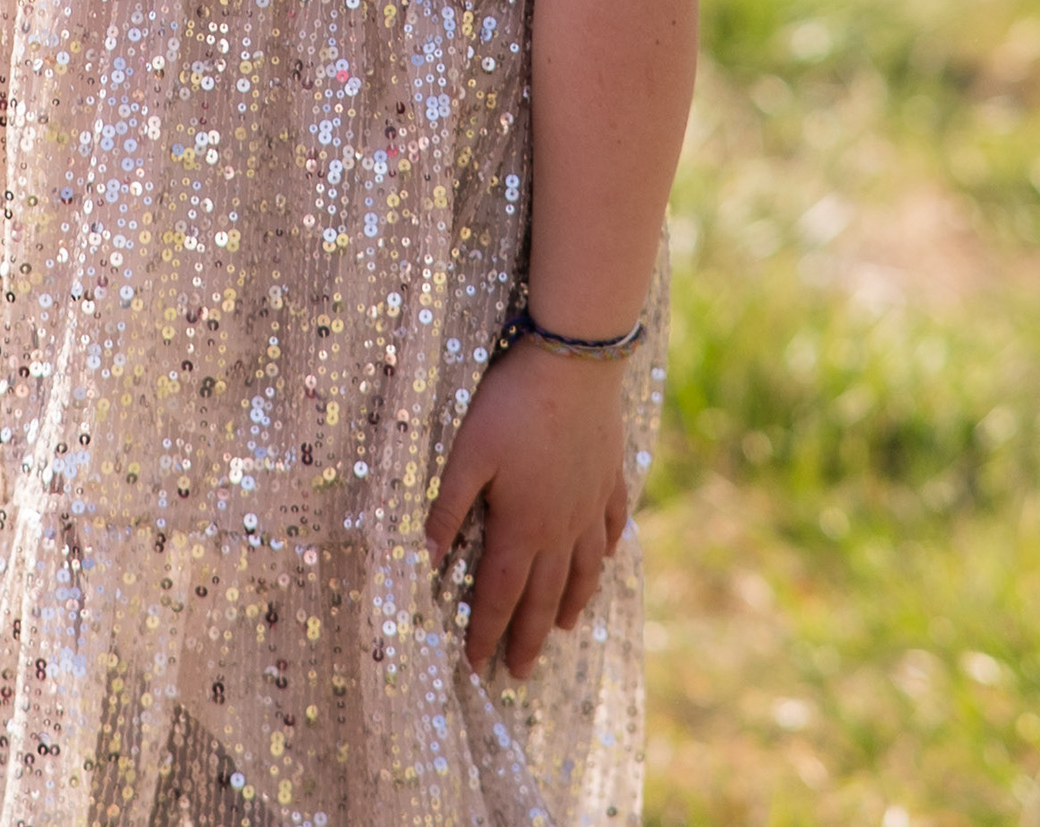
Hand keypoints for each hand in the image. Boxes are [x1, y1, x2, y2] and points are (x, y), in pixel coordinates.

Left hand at [421, 338, 633, 678]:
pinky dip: (606, 552)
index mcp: (520, 526)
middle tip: (520, 674)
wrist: (573, 366)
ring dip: (570, 604)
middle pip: (543, 596)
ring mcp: (590, 506)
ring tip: (562, 629)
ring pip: (583, 570)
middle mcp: (560, 527)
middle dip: (527, 638)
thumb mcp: (466, 454)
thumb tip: (428, 557)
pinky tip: (604, 560)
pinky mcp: (609, 479)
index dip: (486, 631)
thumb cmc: (510, 406)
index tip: (476, 665)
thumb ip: (448, 507)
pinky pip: (612, 527)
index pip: (499, 594)